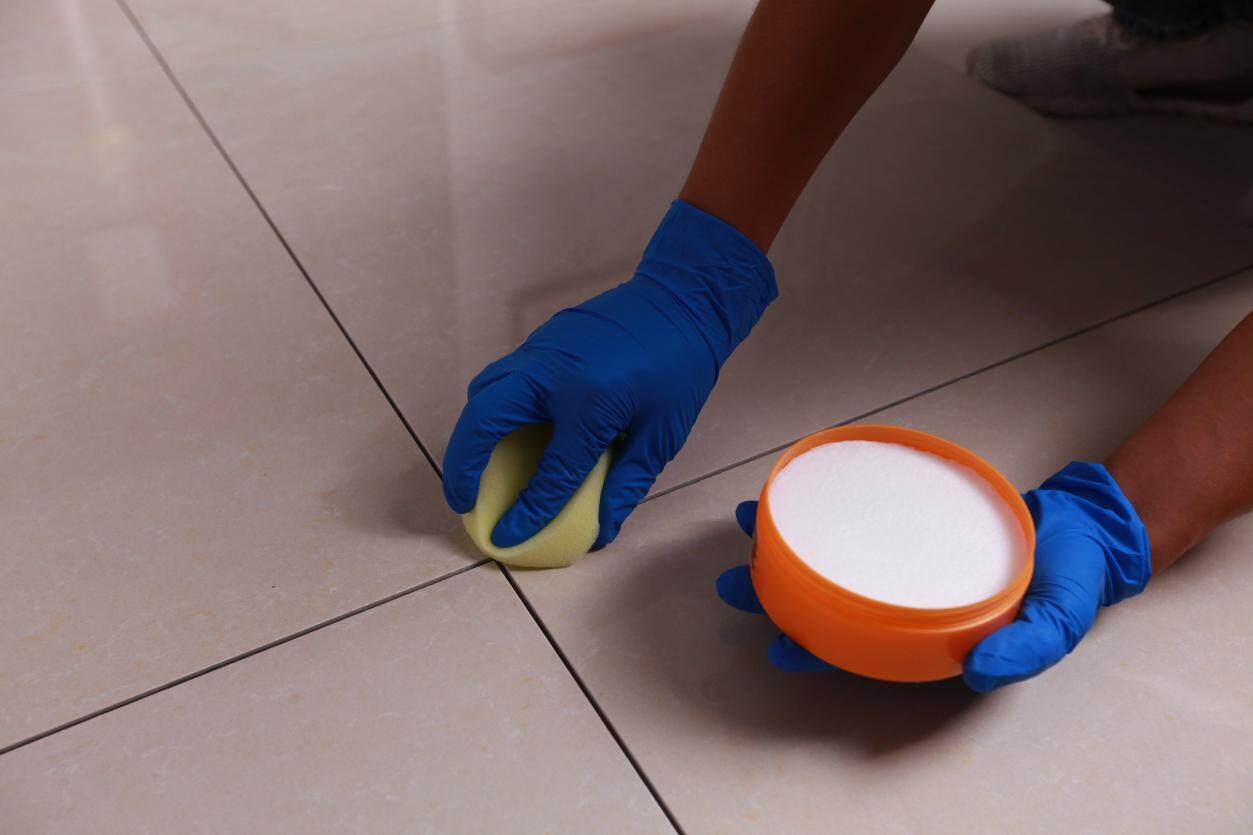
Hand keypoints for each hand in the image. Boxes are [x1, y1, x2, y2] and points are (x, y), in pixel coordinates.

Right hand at [443, 200, 776, 549]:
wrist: (683, 297)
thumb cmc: (681, 365)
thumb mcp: (662, 433)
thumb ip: (626, 483)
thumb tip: (601, 531)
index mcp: (590, 402)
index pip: (550, 471)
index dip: (527, 511)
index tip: (506, 537)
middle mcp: (552, 372)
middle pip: (484, 421)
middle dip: (463, 464)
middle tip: (462, 500)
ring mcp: (542, 350)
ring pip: (485, 392)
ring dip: (472, 432)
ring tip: (475, 467)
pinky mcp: (542, 339)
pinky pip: (503, 377)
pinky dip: (492, 407)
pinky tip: (506, 429)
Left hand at [716, 462, 1151, 688]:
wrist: (1085, 526)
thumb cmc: (1066, 581)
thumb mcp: (1056, 620)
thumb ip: (1025, 648)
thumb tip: (978, 671)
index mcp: (926, 637)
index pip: (858, 652)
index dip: (814, 652)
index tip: (776, 646)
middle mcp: (901, 601)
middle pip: (824, 605)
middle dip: (773, 597)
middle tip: (733, 584)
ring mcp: (896, 560)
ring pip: (825, 556)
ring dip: (781, 542)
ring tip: (744, 520)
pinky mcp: (901, 519)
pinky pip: (850, 514)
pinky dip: (819, 502)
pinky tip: (793, 486)